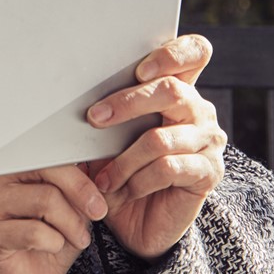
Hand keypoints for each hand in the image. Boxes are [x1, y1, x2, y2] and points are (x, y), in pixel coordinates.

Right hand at [0, 165, 107, 273]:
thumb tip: (96, 176)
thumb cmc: (46, 242)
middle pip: (45, 172)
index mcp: (15, 169)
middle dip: (79, 195)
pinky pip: (32, 232)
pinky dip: (54, 242)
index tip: (98, 199)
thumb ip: (77, 191)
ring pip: (43, 200)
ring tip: (76, 237)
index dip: (77, 176)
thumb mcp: (70, 212)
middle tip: (97, 213)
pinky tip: (52, 247)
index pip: (47, 156)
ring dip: (70, 224)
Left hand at [86, 34, 225, 259]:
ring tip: (101, 177)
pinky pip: (169, 168)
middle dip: (127, 102)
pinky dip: (137, 180)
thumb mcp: (105, 138)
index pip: (194, 52)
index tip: (140, 68)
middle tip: (94, 117)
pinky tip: (121, 190)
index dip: (172, 53)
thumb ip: (101, 112)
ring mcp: (208, 140)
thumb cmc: (117, 167)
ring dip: (123, 159)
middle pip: (171, 90)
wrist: (135, 221)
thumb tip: (65, 94)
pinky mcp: (208, 172)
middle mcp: (198, 110)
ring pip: (160, 137)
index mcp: (176, 90)